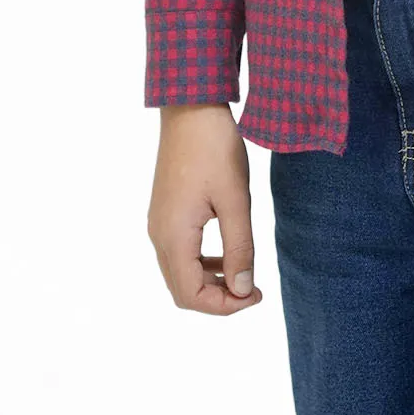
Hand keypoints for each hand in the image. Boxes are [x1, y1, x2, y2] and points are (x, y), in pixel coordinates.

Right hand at [147, 104, 263, 314]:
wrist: (191, 108)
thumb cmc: (215, 149)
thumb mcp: (235, 199)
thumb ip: (239, 247)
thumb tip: (242, 290)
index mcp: (173, 237)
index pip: (191, 296)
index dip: (224, 306)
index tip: (254, 294)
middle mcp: (159, 235)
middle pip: (182, 290)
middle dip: (217, 298)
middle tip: (251, 289)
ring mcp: (159, 223)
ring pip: (179, 273)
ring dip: (210, 281)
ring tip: (243, 273)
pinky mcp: (165, 211)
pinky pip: (179, 252)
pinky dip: (202, 262)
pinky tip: (227, 251)